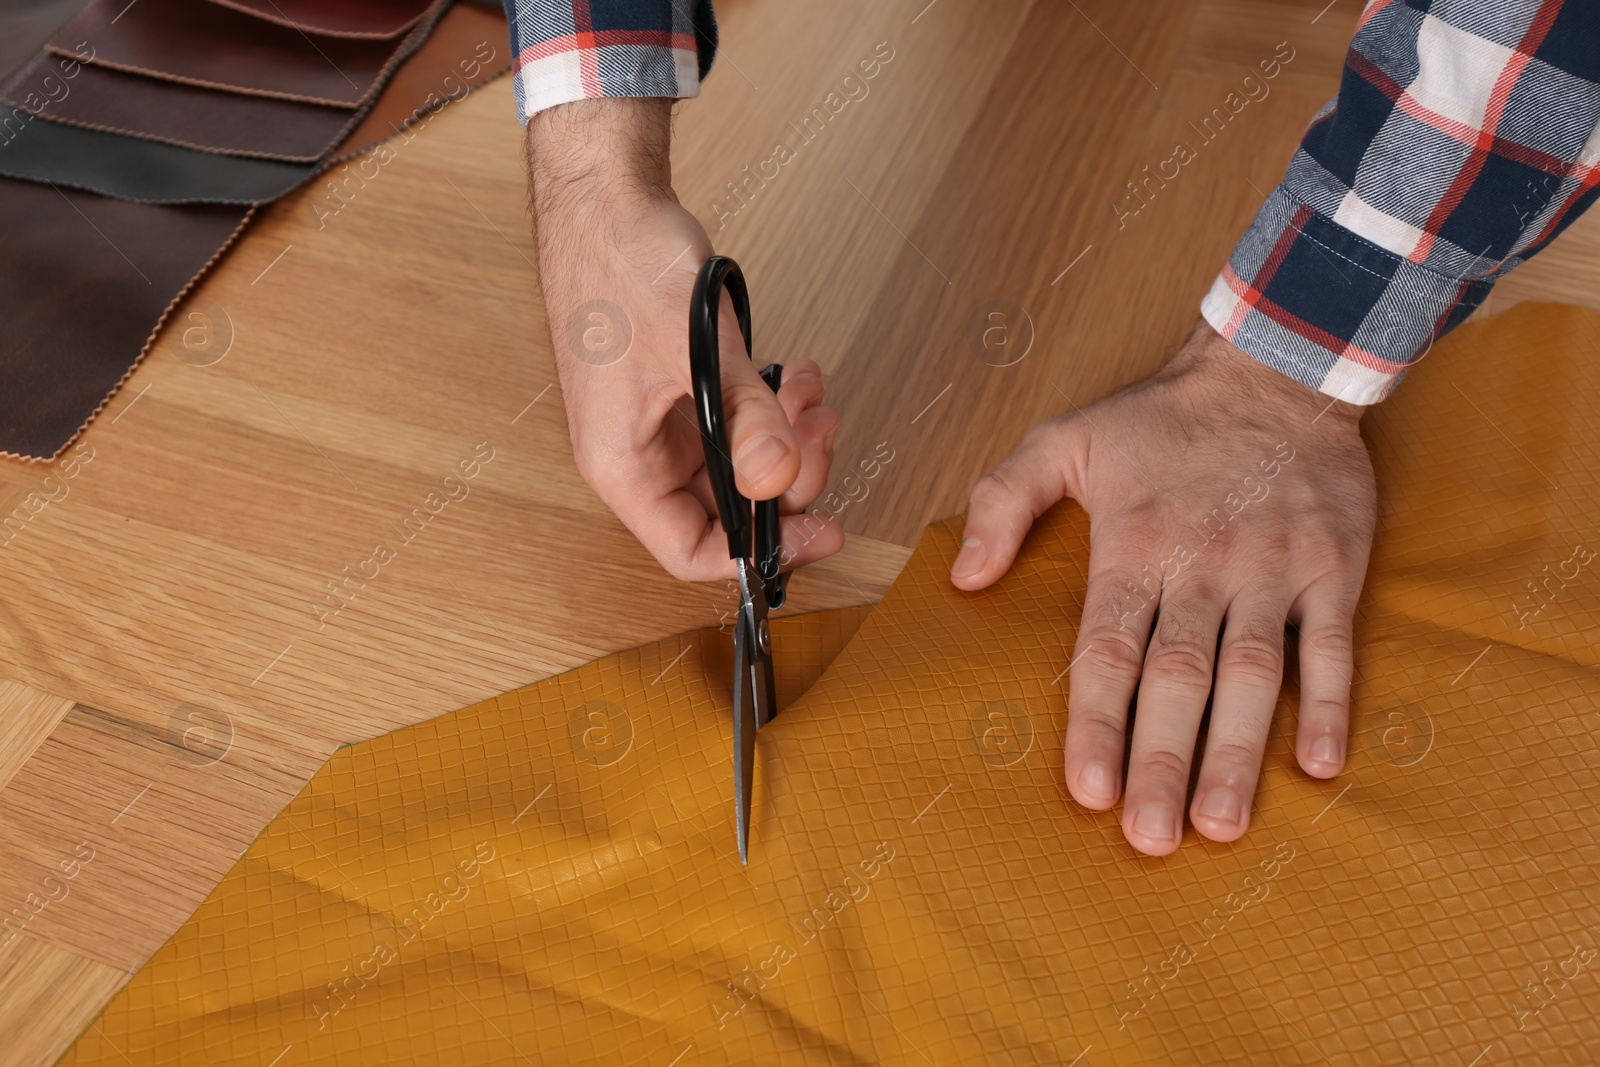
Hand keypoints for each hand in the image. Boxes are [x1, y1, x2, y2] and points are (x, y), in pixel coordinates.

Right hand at [527, 99, 841, 579]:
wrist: (604, 199)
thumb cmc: (621, 263)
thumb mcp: (693, 346)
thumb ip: (744, 418)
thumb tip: (779, 482)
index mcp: (622, 464)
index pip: (691, 551)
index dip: (761, 553)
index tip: (820, 529)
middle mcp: (637, 455)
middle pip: (727, 513)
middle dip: (788, 478)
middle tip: (819, 431)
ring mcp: (660, 425)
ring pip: (741, 469)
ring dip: (788, 439)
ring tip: (811, 394)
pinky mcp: (680, 395)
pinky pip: (739, 427)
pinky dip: (774, 408)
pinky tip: (795, 376)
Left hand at [951, 321, 1375, 854]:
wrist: (1274, 368)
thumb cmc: (1160, 419)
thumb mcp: (1062, 439)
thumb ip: (1004, 502)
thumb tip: (964, 577)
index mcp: (1133, 545)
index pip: (1108, 650)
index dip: (1096, 722)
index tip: (1088, 790)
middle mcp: (1201, 567)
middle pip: (1177, 678)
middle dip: (1162, 760)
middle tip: (1152, 838)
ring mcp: (1270, 570)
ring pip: (1252, 674)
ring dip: (1237, 751)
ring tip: (1221, 824)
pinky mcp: (1330, 568)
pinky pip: (1332, 645)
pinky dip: (1330, 704)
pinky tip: (1320, 768)